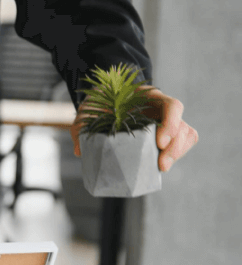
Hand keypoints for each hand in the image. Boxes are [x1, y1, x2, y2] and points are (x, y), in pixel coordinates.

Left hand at [70, 88, 198, 171]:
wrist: (103, 101)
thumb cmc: (98, 102)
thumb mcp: (88, 109)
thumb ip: (82, 126)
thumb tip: (80, 151)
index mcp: (149, 97)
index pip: (172, 106)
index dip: (171, 124)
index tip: (159, 143)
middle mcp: (161, 109)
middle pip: (183, 125)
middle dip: (176, 147)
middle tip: (161, 165)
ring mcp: (165, 123)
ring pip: (185, 137)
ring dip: (177, 153)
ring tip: (161, 167)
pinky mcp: (162, 137)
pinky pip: (177, 146)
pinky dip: (173, 156)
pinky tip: (158, 167)